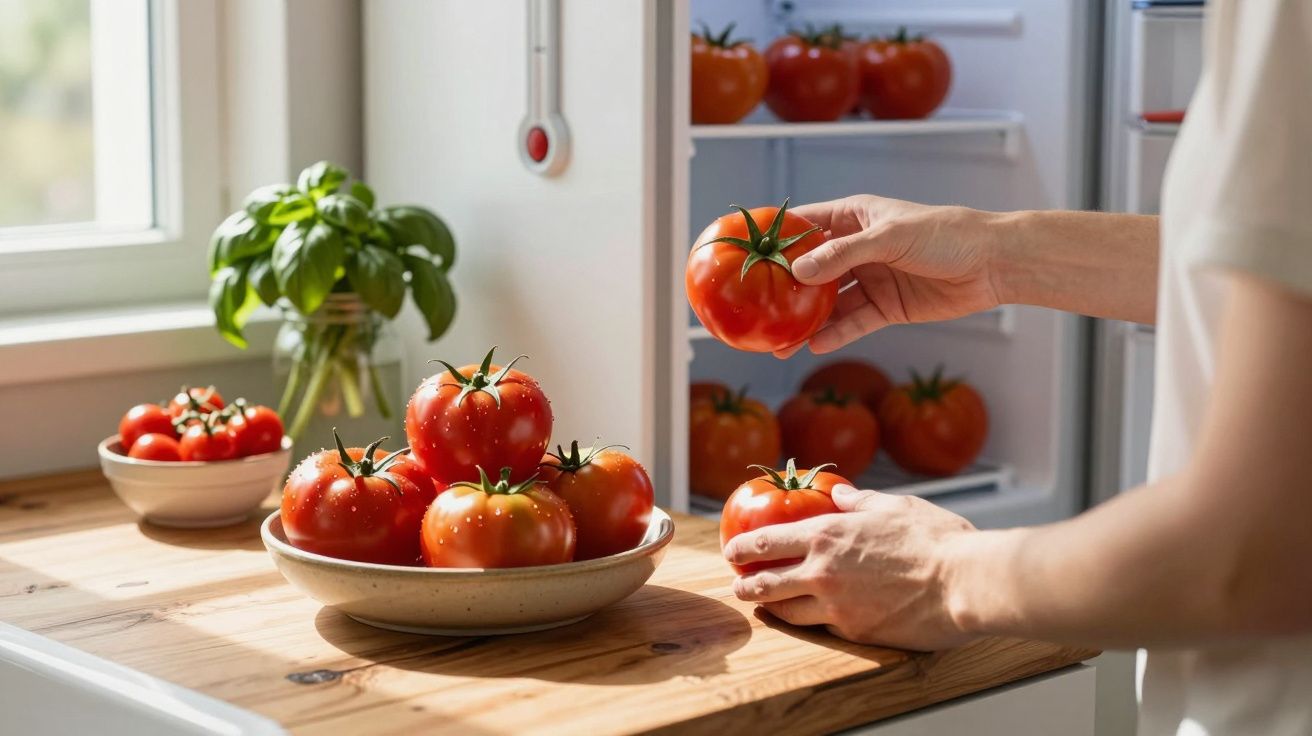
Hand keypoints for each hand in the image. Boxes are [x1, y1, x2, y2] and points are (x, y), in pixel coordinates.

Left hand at [723, 484, 979, 650]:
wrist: (964, 582)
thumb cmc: (936, 540)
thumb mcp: (895, 506)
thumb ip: (860, 502)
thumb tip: (840, 494)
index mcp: (828, 534)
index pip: (769, 540)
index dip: (743, 546)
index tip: (731, 549)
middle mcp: (823, 571)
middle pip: (766, 582)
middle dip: (746, 584)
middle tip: (737, 584)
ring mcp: (836, 606)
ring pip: (787, 611)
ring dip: (769, 608)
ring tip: (761, 607)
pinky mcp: (854, 632)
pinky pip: (821, 627)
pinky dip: (809, 622)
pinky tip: (806, 620)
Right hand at [777, 195, 1005, 356]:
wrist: (993, 263)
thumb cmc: (946, 234)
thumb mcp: (890, 238)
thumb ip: (844, 254)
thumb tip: (799, 270)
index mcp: (854, 218)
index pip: (805, 226)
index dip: (776, 240)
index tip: (746, 256)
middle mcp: (857, 248)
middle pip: (812, 271)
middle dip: (785, 291)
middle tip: (758, 311)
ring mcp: (871, 279)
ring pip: (829, 303)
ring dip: (806, 322)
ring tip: (780, 343)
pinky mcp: (887, 307)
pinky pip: (853, 322)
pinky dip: (835, 334)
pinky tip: (815, 346)